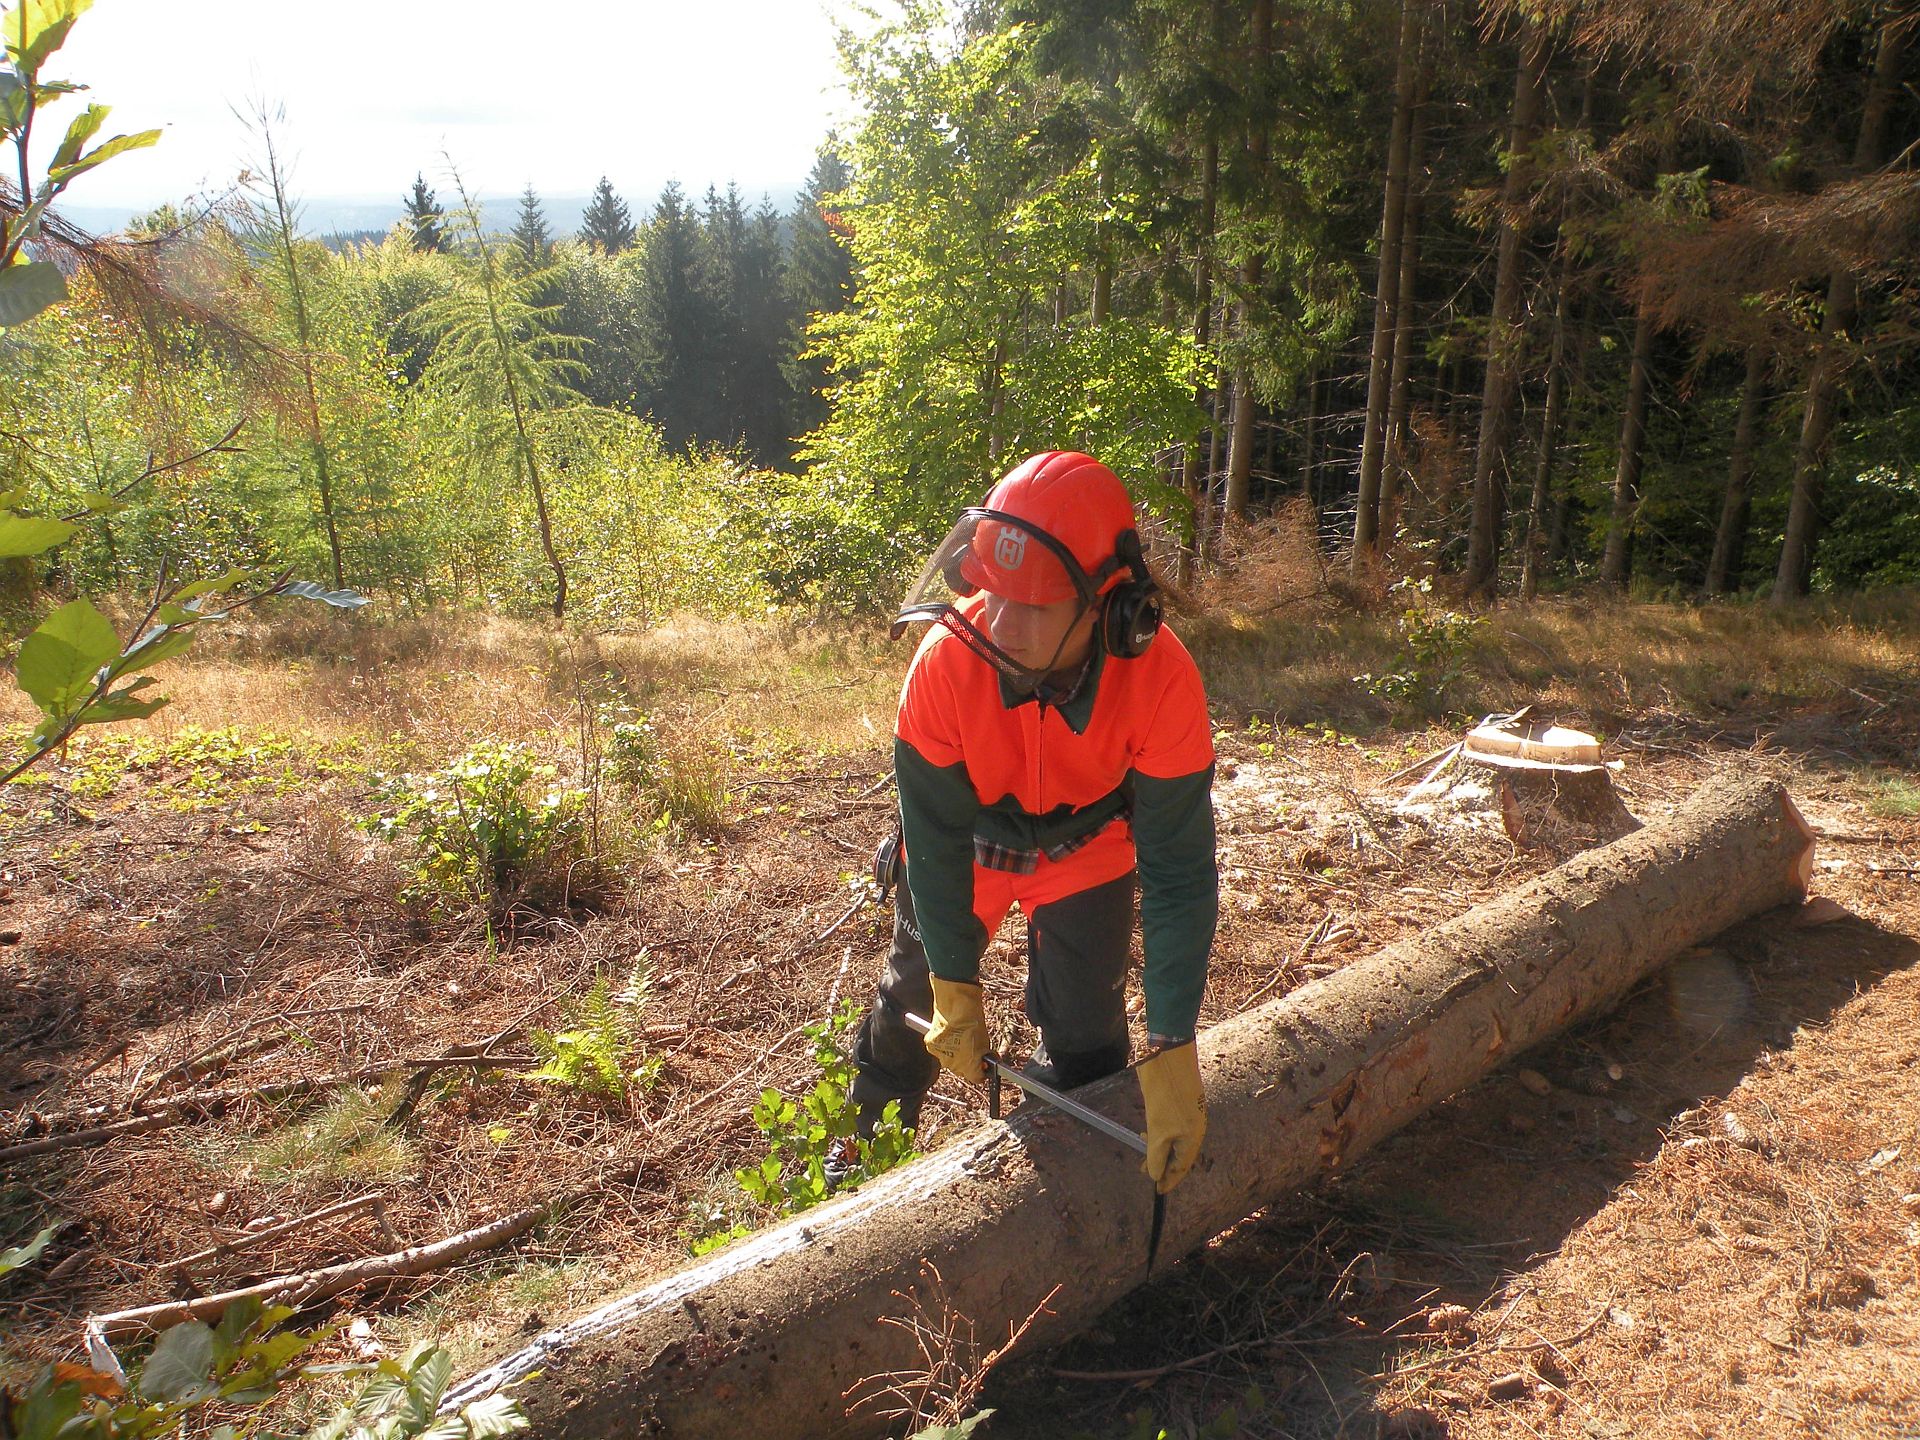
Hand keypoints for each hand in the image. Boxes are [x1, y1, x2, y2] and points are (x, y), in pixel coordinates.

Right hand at [923, 976, 988, 1082]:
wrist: (956, 1003)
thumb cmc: (973, 1020)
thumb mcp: (984, 1041)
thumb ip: (983, 1056)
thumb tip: (985, 1060)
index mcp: (968, 1067)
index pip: (977, 1078)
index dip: (982, 1071)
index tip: (984, 1063)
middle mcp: (952, 1066)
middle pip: (961, 1071)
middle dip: (967, 1062)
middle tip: (971, 1047)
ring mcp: (940, 1056)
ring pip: (949, 1060)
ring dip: (954, 1053)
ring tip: (959, 1037)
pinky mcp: (930, 1045)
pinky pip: (939, 1049)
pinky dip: (943, 1044)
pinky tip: (948, 1033)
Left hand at [1137, 1040, 1204, 1192]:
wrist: (1167, 1054)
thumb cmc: (1165, 1092)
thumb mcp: (1158, 1129)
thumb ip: (1157, 1155)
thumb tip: (1155, 1174)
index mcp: (1194, 1135)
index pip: (1183, 1166)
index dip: (1169, 1179)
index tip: (1157, 1190)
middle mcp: (1194, 1126)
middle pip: (1180, 1154)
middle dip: (1162, 1165)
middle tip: (1144, 1172)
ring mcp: (1187, 1114)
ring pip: (1174, 1140)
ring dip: (1159, 1149)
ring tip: (1143, 1153)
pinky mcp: (1178, 1102)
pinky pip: (1171, 1127)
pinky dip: (1160, 1135)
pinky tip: (1146, 1132)